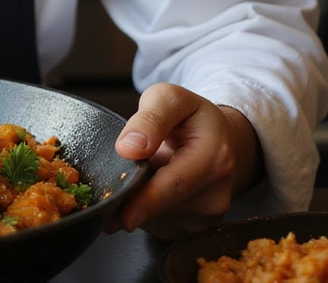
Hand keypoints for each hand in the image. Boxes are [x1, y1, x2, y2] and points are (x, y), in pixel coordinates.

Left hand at [106, 83, 260, 238]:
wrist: (221, 140)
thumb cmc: (191, 117)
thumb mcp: (170, 99)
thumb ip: (150, 118)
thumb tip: (129, 148)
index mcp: (214, 159)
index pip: (175, 185)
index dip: (146, 201)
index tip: (122, 214)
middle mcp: (216, 194)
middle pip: (163, 207)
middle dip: (130, 200)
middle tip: (106, 190)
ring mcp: (208, 216)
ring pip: (157, 219)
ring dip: (137, 201)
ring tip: (142, 172)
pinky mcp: (196, 228)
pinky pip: (159, 225)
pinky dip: (145, 210)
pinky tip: (149, 188)